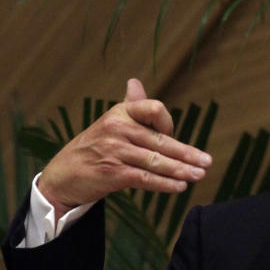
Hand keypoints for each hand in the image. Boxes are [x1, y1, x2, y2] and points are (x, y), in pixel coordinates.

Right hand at [36, 78, 211, 220]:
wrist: (62, 175)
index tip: (173, 137)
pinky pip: (145, 178)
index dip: (169, 123)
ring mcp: (114, 151)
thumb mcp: (110, 123)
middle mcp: (117, 129)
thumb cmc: (93, 148)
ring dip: (181, 171)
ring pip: (156, 161)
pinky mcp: (112, 174)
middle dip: (187, 153)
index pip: (154, 109)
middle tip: (207, 162)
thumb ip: (130, 107)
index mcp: (120, 113)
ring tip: (199, 175)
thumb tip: (135, 82)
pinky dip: (165, 184)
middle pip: (160, 140)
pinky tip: (180, 187)